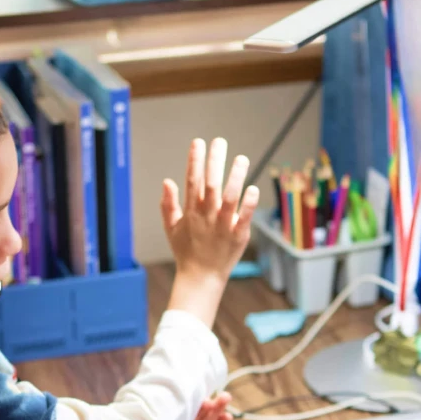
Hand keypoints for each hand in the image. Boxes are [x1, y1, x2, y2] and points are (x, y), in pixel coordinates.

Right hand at [161, 138, 259, 284]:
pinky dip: (249, 204)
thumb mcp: (172, 228)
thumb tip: (167, 181)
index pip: (193, 181)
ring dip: (235, 178)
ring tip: (241, 159)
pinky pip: (244, 218)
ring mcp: (223, 226)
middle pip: (211, 184)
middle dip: (215, 162)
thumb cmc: (186, 251)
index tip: (198, 142)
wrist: (200, 278)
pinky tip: (253, 188)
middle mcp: (207, 216)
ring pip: (230, 198)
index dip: (195, 160)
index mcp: (192, 212)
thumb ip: (168, 205)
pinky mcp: (238, 236)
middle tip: (219, 141)